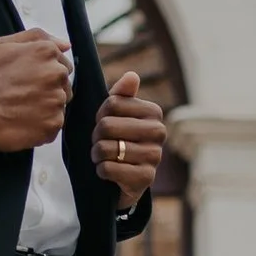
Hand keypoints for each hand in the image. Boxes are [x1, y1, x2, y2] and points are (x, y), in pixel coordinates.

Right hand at [0, 28, 72, 152]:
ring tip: (23, 109)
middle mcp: (56, 74)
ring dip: (46, 108)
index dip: (46, 74)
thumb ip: (37, 37)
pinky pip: (55, 124)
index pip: (64, 65)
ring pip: (60, 105)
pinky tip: (25, 121)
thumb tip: (65, 45)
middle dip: (49, 90)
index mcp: (46, 52)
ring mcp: (56, 100)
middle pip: (64, 85)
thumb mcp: (3, 45)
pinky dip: (43, 125)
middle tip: (24, 95)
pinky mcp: (53, 123)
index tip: (29, 81)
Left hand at [92, 69, 165, 203]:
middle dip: (96, 136)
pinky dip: (101, 170)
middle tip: (100, 143)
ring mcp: (154, 156)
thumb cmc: (121, 140)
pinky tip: (107, 171)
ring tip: (103, 157)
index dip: (100, 115)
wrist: (127, 179)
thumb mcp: (119, 115)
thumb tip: (131, 75)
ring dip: (97, 155)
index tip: (103, 123)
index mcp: (154, 112)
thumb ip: (122, 94)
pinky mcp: (146, 178)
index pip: (111, 104)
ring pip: (105, 148)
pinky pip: (109, 168)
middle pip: (107, 125)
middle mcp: (159, 132)